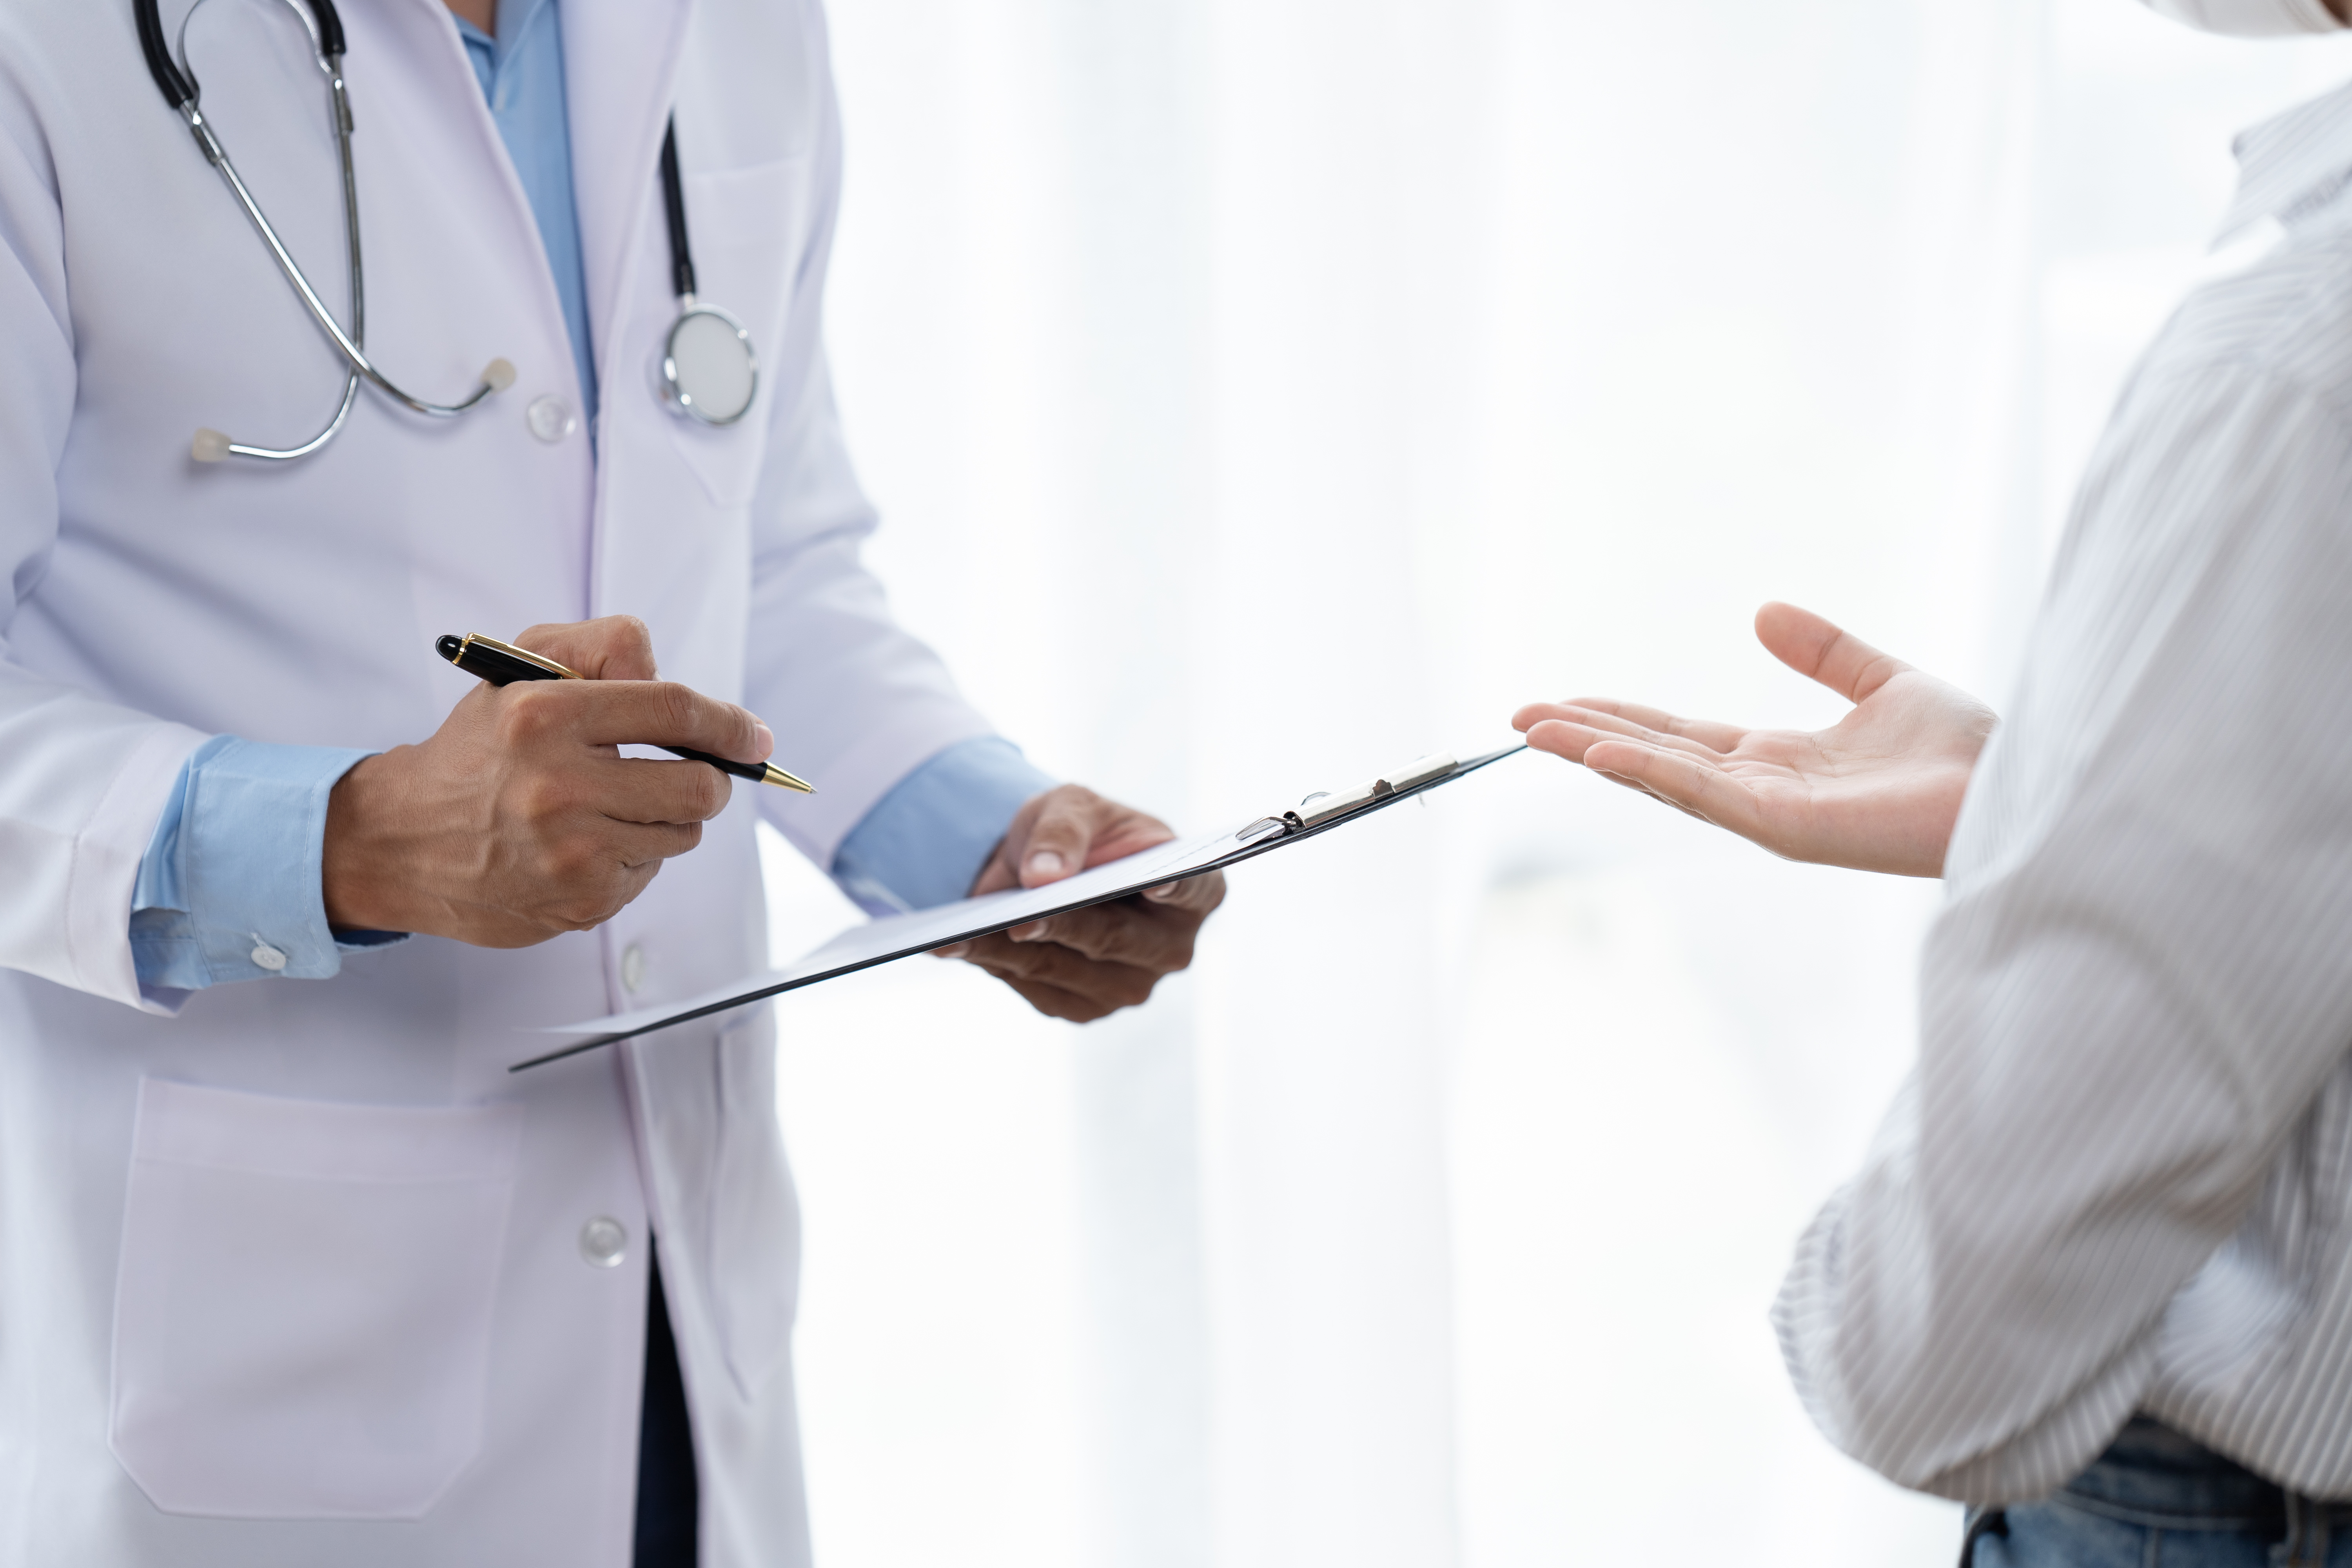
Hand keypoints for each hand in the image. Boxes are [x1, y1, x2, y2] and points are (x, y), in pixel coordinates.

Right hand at [322, 616, 773, 944]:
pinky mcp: (581, 900)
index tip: (754, 737)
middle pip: (699, 786)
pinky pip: (649, 871)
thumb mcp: (521, 670)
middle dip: (709, 777)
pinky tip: (584, 844)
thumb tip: (672, 675)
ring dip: (665, 817)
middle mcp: (559, 786)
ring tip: (611, 806)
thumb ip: (601, 648)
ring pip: (681, 833)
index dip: (730, 724)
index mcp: (547, 715)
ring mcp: (571, 851)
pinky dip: (632, 855)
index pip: (675, 710)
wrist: (401, 840)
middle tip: (689, 772)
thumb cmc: (477, 749)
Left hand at [934, 785, 1226, 1021]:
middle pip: (1116, 939)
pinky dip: (996, 964)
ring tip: (961, 932)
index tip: (1152, 886)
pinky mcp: (1085, 1007)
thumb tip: (1043, 876)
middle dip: (1064, 925)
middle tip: (1021, 916)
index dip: (1174, 890)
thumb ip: (1064, 831)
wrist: (1043, 865)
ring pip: (1067, 970)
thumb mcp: (1071, 805)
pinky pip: (1037, 988)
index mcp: (1195, 890)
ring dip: (1010, 949)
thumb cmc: (1077, 830)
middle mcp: (1171, 947)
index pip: (1193, 890)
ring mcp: (1130, 985)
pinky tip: (960, 946)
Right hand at [1511, 602, 1996, 876]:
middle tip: (1519, 715)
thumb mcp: (1884, 681)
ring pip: (1664, 778)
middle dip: (1584, 735)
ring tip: (1537, 729)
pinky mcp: (1792, 828)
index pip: (1676, 736)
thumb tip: (1763, 612)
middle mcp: (1762, 792)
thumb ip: (1824, 651)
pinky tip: (1604, 755)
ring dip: (1596, 752)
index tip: (1559, 701)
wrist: (2022, 787)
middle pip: (1653, 757)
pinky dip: (1652, 774)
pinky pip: (1707, 797)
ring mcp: (1771, 815)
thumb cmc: (1970, 752)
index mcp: (1777, 761)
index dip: (1616, 715)